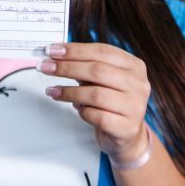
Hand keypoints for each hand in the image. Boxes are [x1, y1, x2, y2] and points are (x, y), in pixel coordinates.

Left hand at [38, 42, 150, 164]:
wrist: (127, 135)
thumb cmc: (112, 102)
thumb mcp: (105, 80)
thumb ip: (88, 66)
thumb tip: (57, 56)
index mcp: (134, 66)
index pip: (102, 51)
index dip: (75, 50)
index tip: (52, 51)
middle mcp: (138, 84)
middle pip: (98, 71)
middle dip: (67, 67)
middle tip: (45, 67)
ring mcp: (135, 106)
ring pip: (96, 94)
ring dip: (69, 91)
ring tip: (52, 91)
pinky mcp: (127, 128)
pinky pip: (97, 117)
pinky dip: (82, 111)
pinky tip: (76, 109)